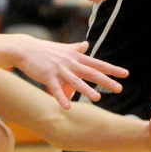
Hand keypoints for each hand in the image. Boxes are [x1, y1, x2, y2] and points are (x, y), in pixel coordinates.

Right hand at [12, 38, 127, 108]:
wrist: (25, 49)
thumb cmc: (44, 49)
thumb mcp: (63, 47)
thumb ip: (76, 48)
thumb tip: (86, 44)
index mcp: (76, 57)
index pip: (97, 63)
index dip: (112, 69)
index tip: (125, 74)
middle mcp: (70, 63)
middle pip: (91, 72)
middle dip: (105, 81)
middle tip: (119, 88)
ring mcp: (59, 69)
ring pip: (75, 81)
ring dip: (86, 90)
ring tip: (97, 98)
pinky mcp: (47, 76)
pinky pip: (56, 89)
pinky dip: (62, 98)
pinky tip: (68, 107)